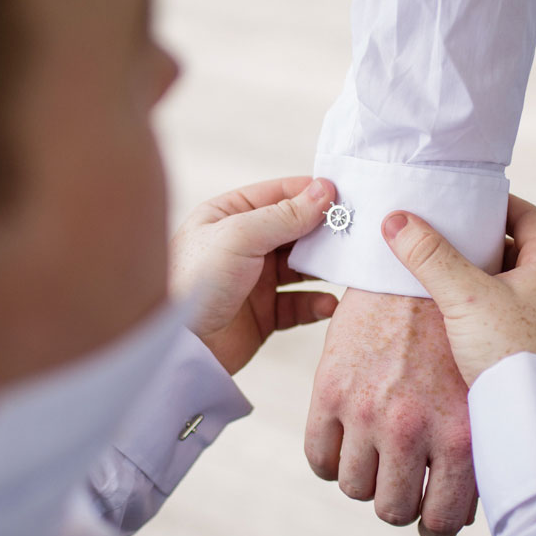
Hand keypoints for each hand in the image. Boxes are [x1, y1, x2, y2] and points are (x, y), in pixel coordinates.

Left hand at [171, 176, 340, 373]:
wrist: (178, 345)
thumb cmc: (195, 280)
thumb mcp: (239, 236)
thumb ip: (284, 215)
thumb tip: (325, 190)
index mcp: (230, 215)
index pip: (280, 194)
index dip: (313, 194)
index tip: (348, 197)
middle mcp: (244, 245)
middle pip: (296, 230)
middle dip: (325, 232)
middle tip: (357, 234)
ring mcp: (254, 281)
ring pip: (302, 268)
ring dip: (325, 269)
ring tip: (350, 270)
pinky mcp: (263, 315)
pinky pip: (298, 305)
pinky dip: (316, 304)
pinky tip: (329, 305)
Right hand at [304, 289, 476, 535]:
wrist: (411, 263)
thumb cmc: (460, 319)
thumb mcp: (484, 382)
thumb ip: (476, 438)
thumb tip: (471, 499)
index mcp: (462, 431)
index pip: (448, 519)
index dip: (439, 526)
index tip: (434, 518)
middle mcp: (413, 429)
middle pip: (395, 512)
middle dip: (400, 506)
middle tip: (405, 489)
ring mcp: (367, 412)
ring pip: (357, 489)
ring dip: (365, 483)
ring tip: (377, 464)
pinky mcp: (331, 390)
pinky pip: (320, 458)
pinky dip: (330, 462)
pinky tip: (346, 447)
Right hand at [382, 195, 535, 382]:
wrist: (534, 422)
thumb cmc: (510, 352)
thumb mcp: (464, 297)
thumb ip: (429, 256)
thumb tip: (396, 220)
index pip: (528, 215)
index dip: (495, 205)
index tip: (463, 203)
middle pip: (520, 250)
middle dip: (483, 243)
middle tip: (445, 236)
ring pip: (513, 285)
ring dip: (482, 278)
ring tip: (443, 275)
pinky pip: (511, 315)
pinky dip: (485, 308)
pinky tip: (457, 319)